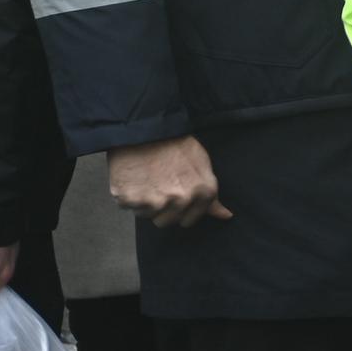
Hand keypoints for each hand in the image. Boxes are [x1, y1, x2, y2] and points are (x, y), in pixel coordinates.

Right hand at [106, 133, 224, 228]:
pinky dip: (126, 196)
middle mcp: (181, 200)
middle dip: (161, 208)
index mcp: (203, 193)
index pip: (190, 220)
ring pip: (146, 215)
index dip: (180, 210)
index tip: (173, 198)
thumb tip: (225, 216)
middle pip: (167, 221)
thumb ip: (212, 195)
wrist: (145, 129)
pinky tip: (131, 179)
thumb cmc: (175, 144)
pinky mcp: (131, 199)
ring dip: (143, 203)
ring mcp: (155, 201)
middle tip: (156, 186)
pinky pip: (127, 206)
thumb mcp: (202, 165)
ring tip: (145, 180)